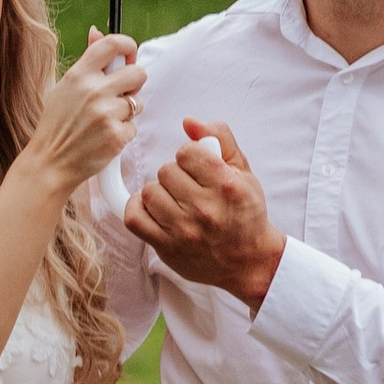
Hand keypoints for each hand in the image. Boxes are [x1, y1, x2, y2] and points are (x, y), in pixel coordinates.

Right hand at [22, 29, 144, 193]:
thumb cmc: (57, 125)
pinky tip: (104, 137)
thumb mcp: (64, 88)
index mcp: (79, 75)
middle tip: (121, 94)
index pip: (113, 44)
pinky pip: (133, 127)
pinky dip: (123, 133)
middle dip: (134, 83)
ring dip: (128, 112)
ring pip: (137, 103)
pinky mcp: (117, 135)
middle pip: (138, 73)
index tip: (128, 55)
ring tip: (105, 120)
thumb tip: (97, 31)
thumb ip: (86, 63)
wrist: (50, 163)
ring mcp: (106, 114)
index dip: (128, 46)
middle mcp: (94, 91)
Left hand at [121, 117, 285, 310]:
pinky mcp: (167, 248)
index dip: (190, 156)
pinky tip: (152, 208)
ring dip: (159, 193)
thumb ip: (220, 139)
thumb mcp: (243, 171)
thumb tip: (189, 122)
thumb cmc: (246, 214)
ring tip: (175, 201)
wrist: (249, 261)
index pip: (187, 152)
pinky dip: (137, 209)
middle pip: (166, 171)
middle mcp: (205, 208)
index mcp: (226, 186)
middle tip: (189, 188)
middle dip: (176, 175)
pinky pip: (134, 218)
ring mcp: (184, 231)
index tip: (198, 168)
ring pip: (149, 192)